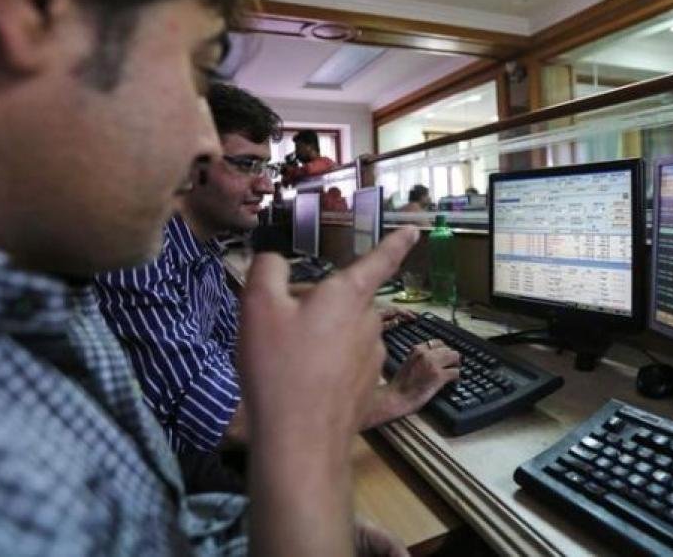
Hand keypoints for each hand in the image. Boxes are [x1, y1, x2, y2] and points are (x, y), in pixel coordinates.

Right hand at [239, 227, 419, 555]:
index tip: (414, 231)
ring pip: (345, 332)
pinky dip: (323, 366)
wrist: (299, 442)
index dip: (396, 243)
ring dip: (320, 337)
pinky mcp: (364, 387)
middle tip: (278, 323)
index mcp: (349, 296)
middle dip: (318, 304)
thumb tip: (273, 259)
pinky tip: (298, 383)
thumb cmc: (280, 368)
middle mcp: (369, 323)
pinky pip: (343, 363)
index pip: (379, 260)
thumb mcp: (258, 306)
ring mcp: (371, 358)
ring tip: (284, 358)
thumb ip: (267, 270)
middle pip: (346, 300)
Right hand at [385, 338, 459, 416]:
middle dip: (451, 358)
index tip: (445, 357)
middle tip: (452, 366)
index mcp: (417, 349)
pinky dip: (456, 377)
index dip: (444, 350)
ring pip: (455, 358)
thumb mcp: (408, 363)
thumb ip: (420, 358)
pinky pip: (456, 372)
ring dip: (455, 366)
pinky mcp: (439, 376)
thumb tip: (434, 359)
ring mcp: (433, 364)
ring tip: (453, 373)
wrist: (396, 398)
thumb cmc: (400, 385)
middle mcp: (426, 353)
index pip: (438, 342)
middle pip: (448, 349)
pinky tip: (454, 381)